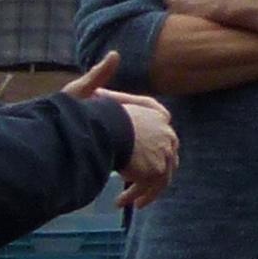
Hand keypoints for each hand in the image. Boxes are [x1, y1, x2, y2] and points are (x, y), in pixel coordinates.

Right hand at [64, 55, 181, 205]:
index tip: (137, 156)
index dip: (149, 144)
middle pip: (164, 153)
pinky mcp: (157, 170)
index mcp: (155, 113)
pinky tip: (122, 203)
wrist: (100, 130)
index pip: (162, 128)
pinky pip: (152, 188)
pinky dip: (139, 196)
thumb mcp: (92, 91)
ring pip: (160, 174)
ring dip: (142, 188)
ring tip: (126, 199)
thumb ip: (102, 76)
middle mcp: (166, 132)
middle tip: (132, 180)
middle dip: (148, 168)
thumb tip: (113, 55)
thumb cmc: (91, 112)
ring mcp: (164, 152)